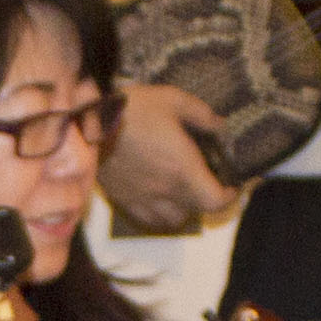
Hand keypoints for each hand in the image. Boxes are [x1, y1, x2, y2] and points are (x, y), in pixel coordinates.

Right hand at [101, 79, 235, 233]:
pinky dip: (158, 214)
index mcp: (183, 168)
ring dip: (183, 210)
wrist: (89, 123)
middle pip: (196, 211)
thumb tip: (220, 125)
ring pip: (172, 220)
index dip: (228, 198)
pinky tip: (157, 199)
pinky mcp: (124, 199)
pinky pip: (147, 218)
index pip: (214, 201)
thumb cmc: (132, 110)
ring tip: (182, 193)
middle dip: (208, 200)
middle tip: (209, 184)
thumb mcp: (174, 100)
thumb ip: (202, 115)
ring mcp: (143, 198)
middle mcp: (166, 190)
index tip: (231, 186)